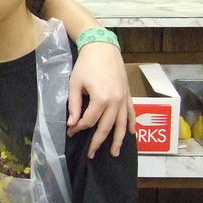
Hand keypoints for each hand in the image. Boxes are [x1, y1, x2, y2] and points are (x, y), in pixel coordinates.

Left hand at [67, 42, 135, 157]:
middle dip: (98, 142)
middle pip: (106, 127)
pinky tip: (130, 134)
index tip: (70, 132)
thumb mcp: (75, 84)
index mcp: (101, 99)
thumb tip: (72, 124)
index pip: (89, 121)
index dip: (78, 129)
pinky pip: (131, 113)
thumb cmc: (86, 65)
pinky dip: (131, 124)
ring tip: (115, 153)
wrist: (102, 48)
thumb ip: (74, 106)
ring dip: (118, 140)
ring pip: (122, 124)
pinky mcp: (128, 94)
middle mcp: (115, 102)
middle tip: (92, 155)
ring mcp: (124, 98)